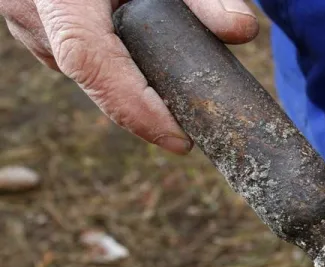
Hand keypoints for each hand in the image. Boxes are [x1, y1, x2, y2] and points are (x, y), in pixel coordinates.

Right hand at [1, 0, 258, 153]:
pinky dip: (112, 64)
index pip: (90, 60)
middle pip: (94, 79)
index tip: (181, 140)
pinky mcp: (33, 31)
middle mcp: (31, 8)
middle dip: (144, 105)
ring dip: (128, 78)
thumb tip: (243, 31)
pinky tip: (137, 49)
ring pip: (86, 75)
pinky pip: (77, 62)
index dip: (135, 107)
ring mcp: (25, 23)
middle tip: (192, 121)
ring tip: (163, 62)